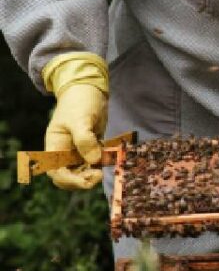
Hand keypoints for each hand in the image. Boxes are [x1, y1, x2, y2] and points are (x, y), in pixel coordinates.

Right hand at [41, 52, 108, 189]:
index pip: (57, 173)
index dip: (71, 180)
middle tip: (99, 174)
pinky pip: (96, 162)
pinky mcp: (91, 148)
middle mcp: (64, 153)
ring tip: (108, 160)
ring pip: (84, 172)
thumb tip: (94, 161)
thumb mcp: (81, 119)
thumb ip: (85, 140)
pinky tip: (111, 154)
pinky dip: (103, 162)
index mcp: (54, 147)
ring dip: (95, 171)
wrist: (89, 90)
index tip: (89, 179)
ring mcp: (78, 152)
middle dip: (83, 180)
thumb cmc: (79, 102)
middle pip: (70, 178)